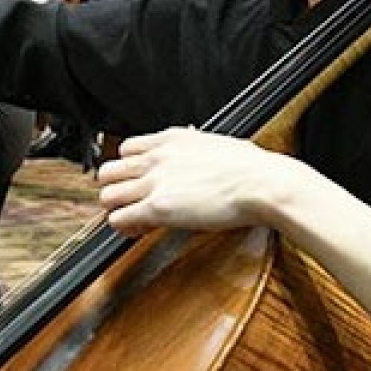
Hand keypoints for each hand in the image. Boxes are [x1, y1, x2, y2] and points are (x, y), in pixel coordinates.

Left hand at [96, 127, 280, 235]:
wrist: (263, 184)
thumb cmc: (252, 169)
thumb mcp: (218, 145)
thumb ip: (199, 148)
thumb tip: (202, 153)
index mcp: (172, 138)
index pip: (126, 148)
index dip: (129, 169)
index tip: (138, 183)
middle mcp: (157, 157)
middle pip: (109, 171)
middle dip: (116, 189)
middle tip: (130, 203)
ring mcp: (155, 182)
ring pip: (107, 195)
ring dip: (117, 209)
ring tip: (134, 220)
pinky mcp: (157, 208)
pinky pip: (118, 219)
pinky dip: (124, 228)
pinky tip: (139, 232)